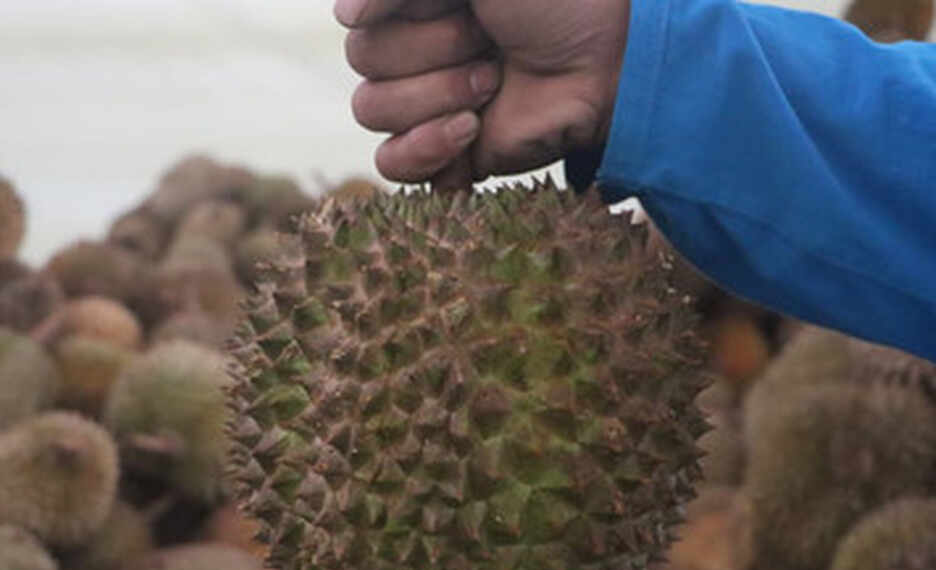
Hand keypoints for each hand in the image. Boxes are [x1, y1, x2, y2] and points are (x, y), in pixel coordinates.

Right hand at [337, 0, 629, 184]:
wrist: (612, 57)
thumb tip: (345, 16)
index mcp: (417, 0)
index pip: (359, 16)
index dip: (403, 13)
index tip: (463, 3)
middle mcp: (417, 47)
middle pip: (361, 61)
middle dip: (429, 50)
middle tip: (489, 41)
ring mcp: (428, 102)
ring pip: (371, 111)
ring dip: (437, 93)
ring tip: (494, 81)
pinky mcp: (447, 154)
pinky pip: (391, 164)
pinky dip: (424, 148)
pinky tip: (470, 129)